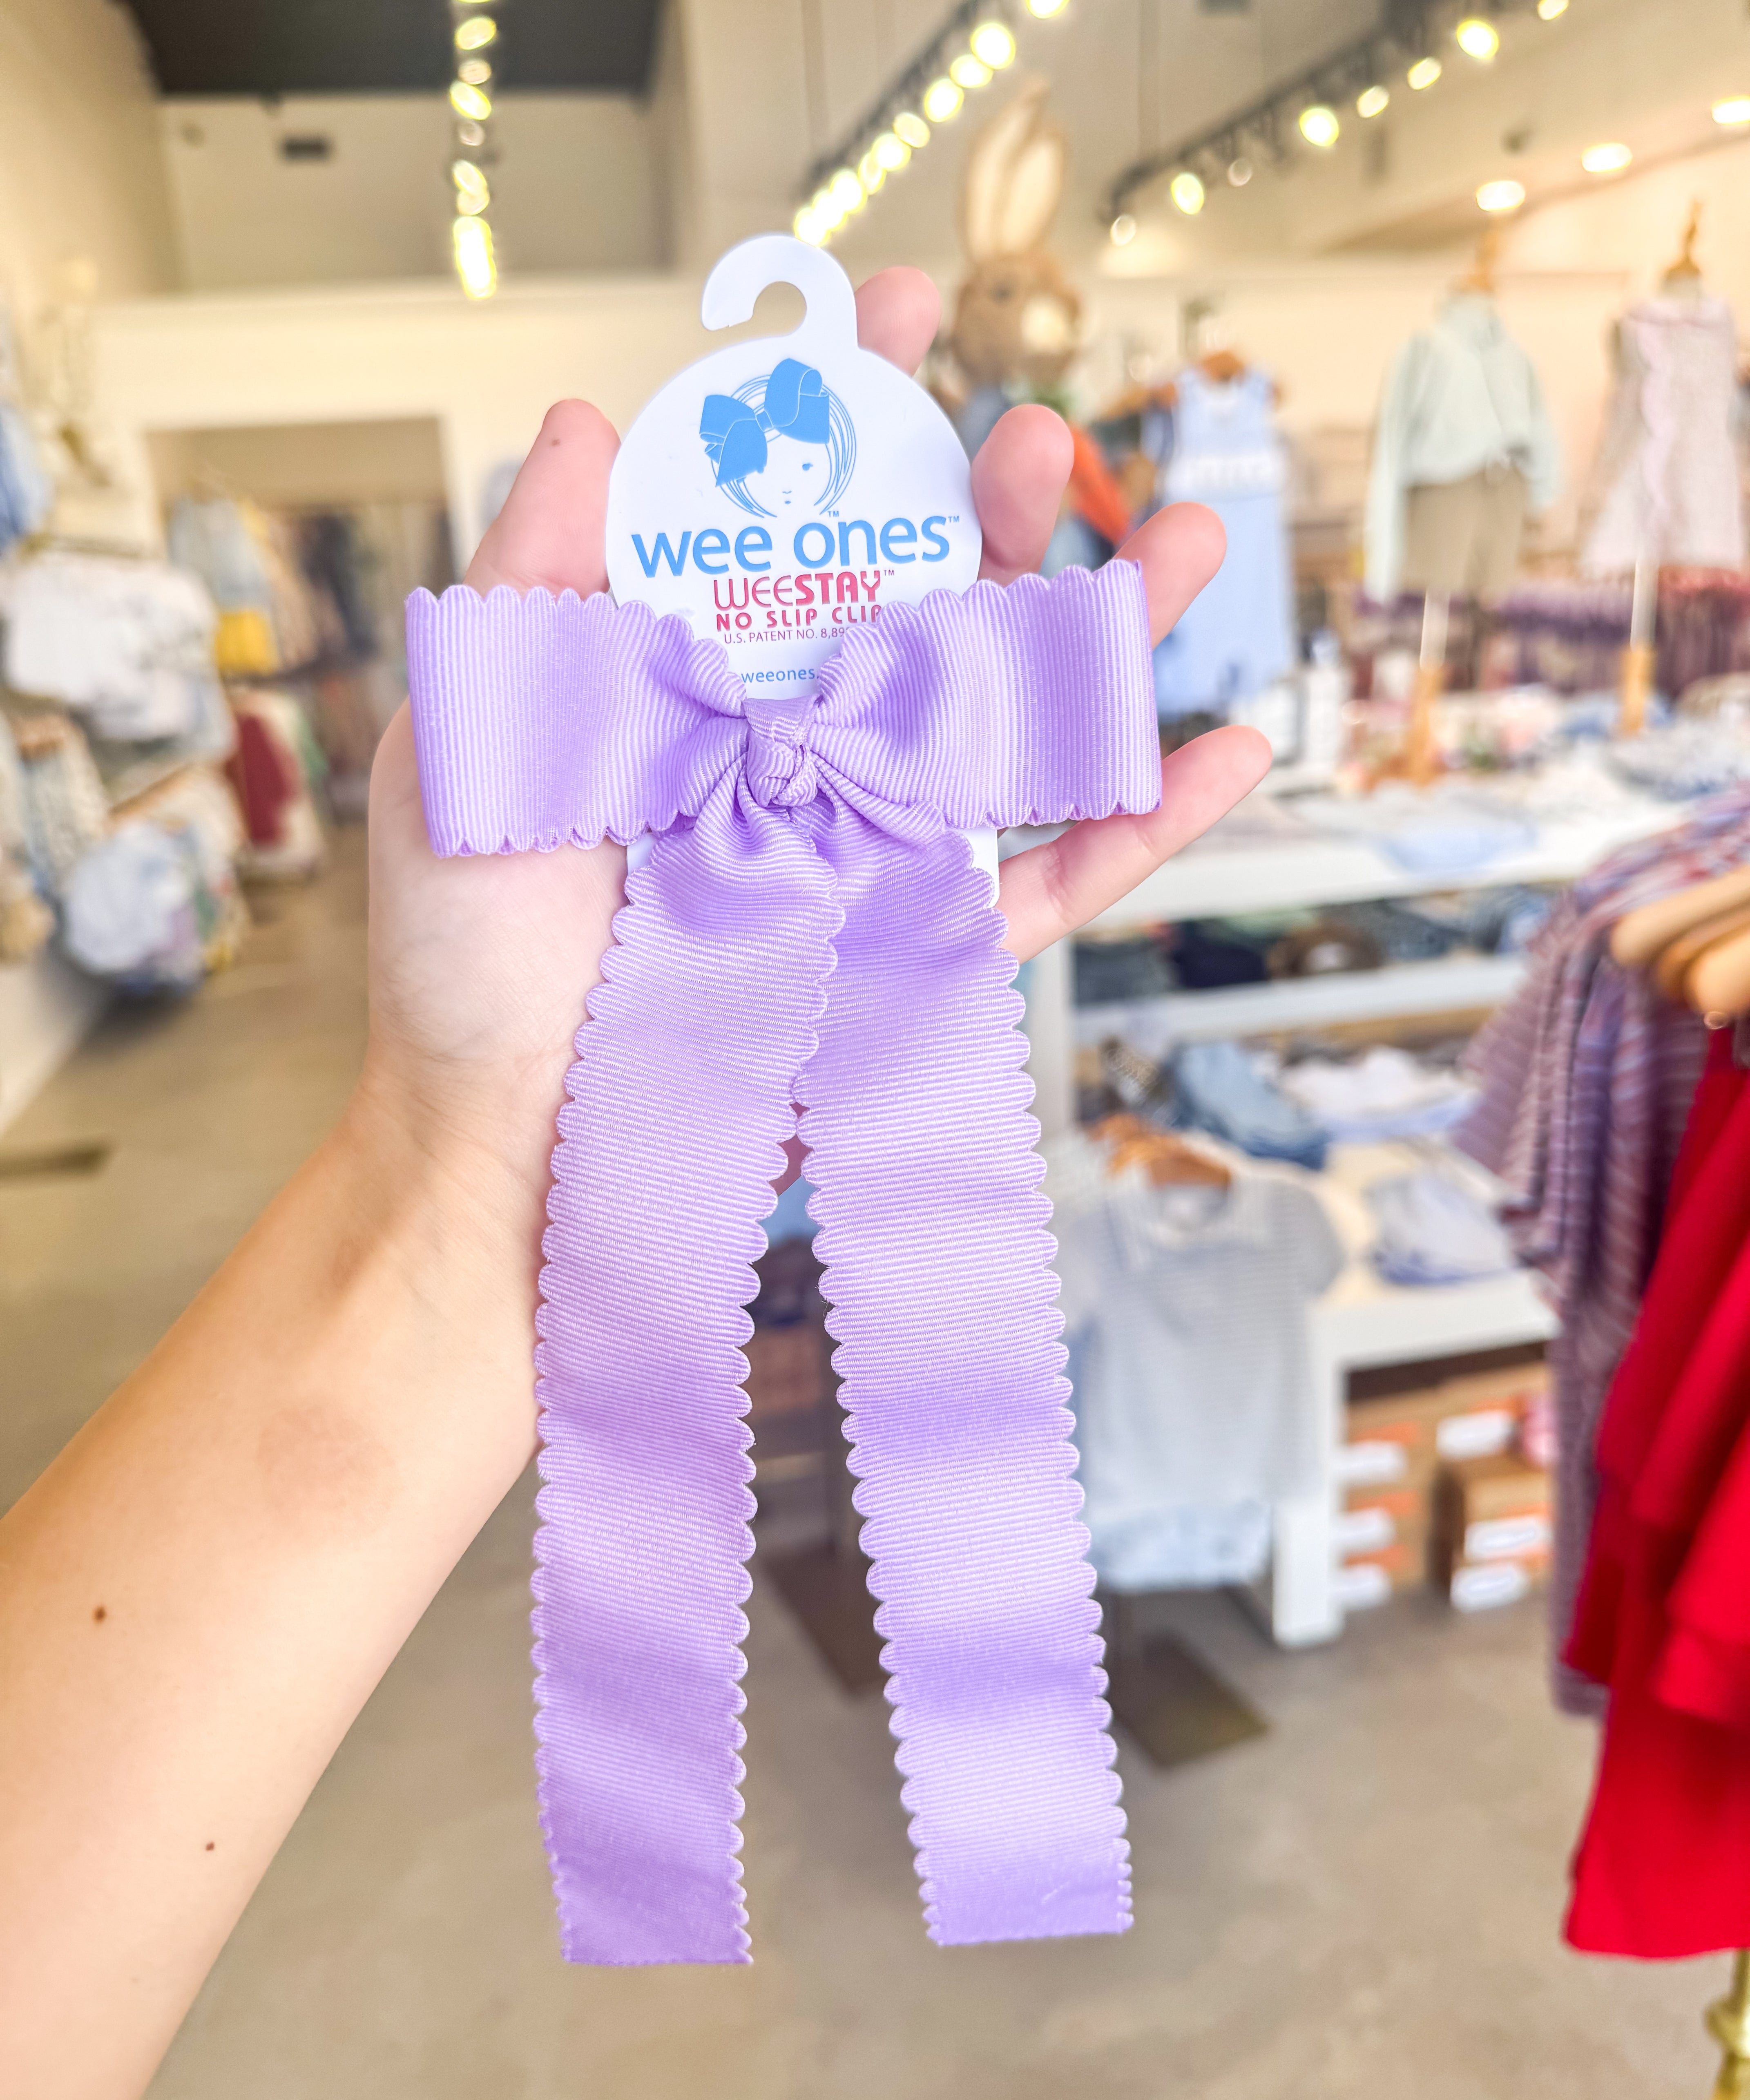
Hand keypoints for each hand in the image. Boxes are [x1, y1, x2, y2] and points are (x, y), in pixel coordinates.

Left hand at [360, 267, 1268, 1208]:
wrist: (508, 1135)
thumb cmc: (465, 948)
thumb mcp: (473, 738)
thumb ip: (536, 588)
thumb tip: (582, 420)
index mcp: (703, 678)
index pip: (796, 516)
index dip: (852, 412)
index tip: (901, 310)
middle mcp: (803, 745)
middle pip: (931, 600)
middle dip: (996, 507)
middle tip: (1035, 432)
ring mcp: (874, 844)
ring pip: (1017, 722)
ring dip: (1112, 632)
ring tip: (1186, 540)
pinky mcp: (924, 951)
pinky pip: (1051, 882)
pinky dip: (1142, 824)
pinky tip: (1222, 751)